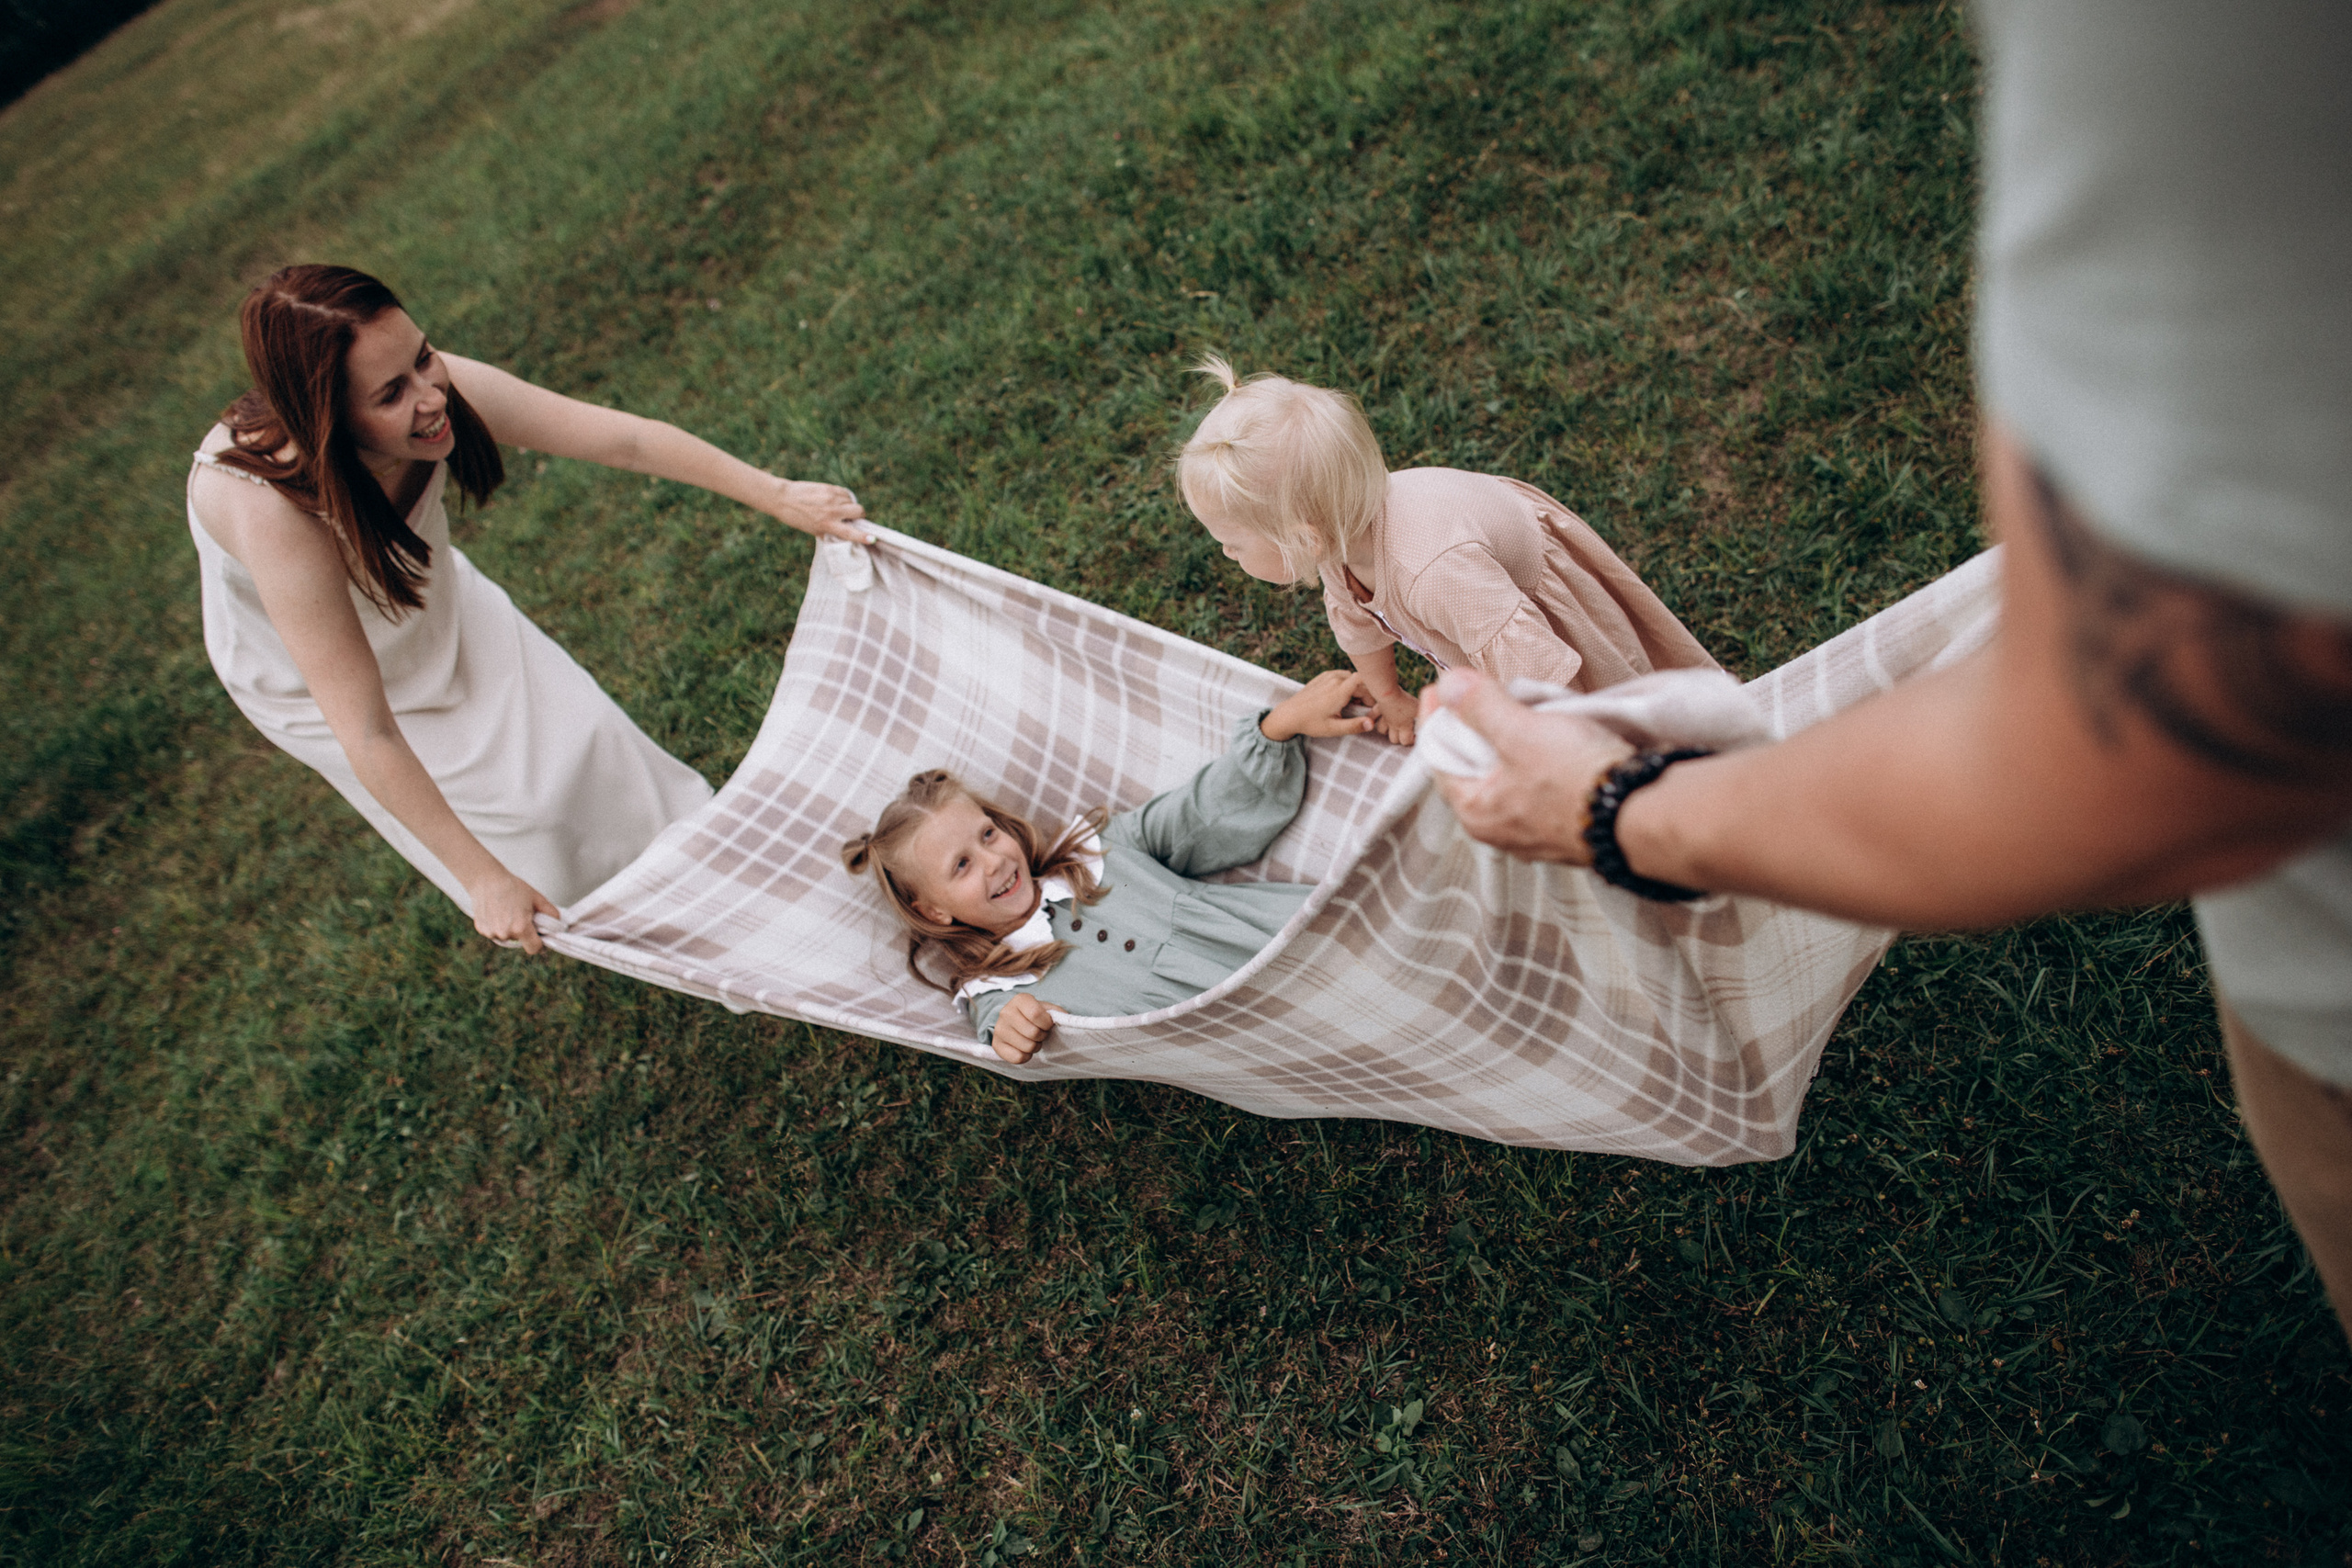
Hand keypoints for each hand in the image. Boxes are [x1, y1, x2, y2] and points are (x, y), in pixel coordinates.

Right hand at [469, 867, 559, 953]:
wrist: (487, 880)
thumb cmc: (514, 888)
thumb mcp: (537, 899)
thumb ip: (551, 914)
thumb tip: (558, 926)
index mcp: (520, 928)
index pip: (534, 948)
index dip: (539, 943)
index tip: (538, 935)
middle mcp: (505, 934)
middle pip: (520, 941)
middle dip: (523, 932)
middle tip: (520, 914)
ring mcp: (491, 933)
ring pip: (507, 937)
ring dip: (509, 929)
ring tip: (506, 911)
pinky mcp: (481, 930)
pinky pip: (495, 933)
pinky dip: (497, 926)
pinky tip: (496, 912)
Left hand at [765, 476, 871, 543]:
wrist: (783, 498)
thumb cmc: (796, 517)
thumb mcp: (812, 530)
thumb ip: (828, 531)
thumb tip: (843, 534)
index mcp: (826, 525)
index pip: (849, 533)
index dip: (863, 536)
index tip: (872, 538)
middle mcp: (831, 512)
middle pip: (859, 511)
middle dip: (859, 515)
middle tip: (852, 517)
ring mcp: (831, 498)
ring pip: (852, 501)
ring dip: (849, 505)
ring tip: (837, 507)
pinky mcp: (829, 488)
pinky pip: (845, 493)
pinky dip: (844, 497)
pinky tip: (834, 499)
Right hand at [992, 994, 1061, 1063]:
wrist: (1019, 1023)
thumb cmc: (1037, 1016)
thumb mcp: (1049, 1010)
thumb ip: (1058, 1013)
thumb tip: (1065, 1020)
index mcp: (1020, 1000)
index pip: (1036, 1014)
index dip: (1047, 1023)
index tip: (1048, 1024)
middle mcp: (1006, 1012)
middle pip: (1032, 1032)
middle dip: (1042, 1036)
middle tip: (1040, 1033)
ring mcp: (999, 1029)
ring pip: (1026, 1046)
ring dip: (1035, 1046)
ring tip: (1032, 1040)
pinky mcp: (996, 1045)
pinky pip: (1018, 1057)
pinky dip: (1026, 1056)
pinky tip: (1024, 1048)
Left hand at [1261, 670, 1377, 740]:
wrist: (1289, 714)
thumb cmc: (1310, 723)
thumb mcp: (1333, 728)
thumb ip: (1354, 726)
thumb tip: (1372, 723)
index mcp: (1339, 691)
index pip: (1364, 678)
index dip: (1373, 689)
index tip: (1371, 703)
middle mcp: (1334, 679)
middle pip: (1360, 680)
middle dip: (1366, 693)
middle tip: (1363, 709)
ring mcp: (1327, 676)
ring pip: (1351, 677)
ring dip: (1356, 688)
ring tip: (1353, 704)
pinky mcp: (1322, 676)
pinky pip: (1341, 675)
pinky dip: (1346, 684)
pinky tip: (1342, 697)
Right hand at [1368, 685, 1418, 745]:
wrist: (1388, 693)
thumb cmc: (1405, 701)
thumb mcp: (1419, 708)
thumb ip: (1424, 715)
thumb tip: (1430, 720)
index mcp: (1404, 726)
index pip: (1406, 741)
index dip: (1411, 741)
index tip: (1416, 736)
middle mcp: (1393, 725)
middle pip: (1394, 740)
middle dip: (1399, 738)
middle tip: (1405, 732)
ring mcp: (1384, 718)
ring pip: (1382, 731)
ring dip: (1387, 730)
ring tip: (1394, 726)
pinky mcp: (1378, 710)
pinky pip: (1372, 716)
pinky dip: (1373, 718)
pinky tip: (1376, 718)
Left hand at [1421, 669, 1633, 862]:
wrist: (1643, 814)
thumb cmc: (1577, 778)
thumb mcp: (1521, 733)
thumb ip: (1480, 707)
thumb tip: (1448, 685)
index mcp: (1477, 812)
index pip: (1439, 758)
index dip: (1436, 719)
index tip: (1437, 687)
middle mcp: (1500, 830)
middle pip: (1473, 769)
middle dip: (1473, 730)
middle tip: (1477, 695)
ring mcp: (1536, 832)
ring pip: (1509, 778)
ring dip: (1509, 744)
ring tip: (1517, 712)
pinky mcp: (1568, 826)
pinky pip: (1540, 787)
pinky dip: (1537, 761)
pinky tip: (1551, 740)